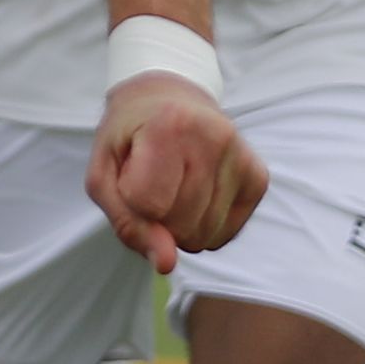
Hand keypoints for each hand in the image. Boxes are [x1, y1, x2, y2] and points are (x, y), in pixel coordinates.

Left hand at [87, 75, 262, 270]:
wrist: (168, 98)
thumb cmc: (129, 138)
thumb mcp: (105, 174)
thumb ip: (127, 223)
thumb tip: (167, 265)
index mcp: (171, 124)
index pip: (149, 207)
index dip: (131, 201)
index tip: (132, 171)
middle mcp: (216, 136)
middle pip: (179, 225)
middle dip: (157, 218)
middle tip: (152, 180)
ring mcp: (242, 156)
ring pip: (204, 236)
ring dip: (180, 227)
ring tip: (173, 186)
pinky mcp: (259, 177)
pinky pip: (226, 234)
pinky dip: (203, 227)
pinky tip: (196, 195)